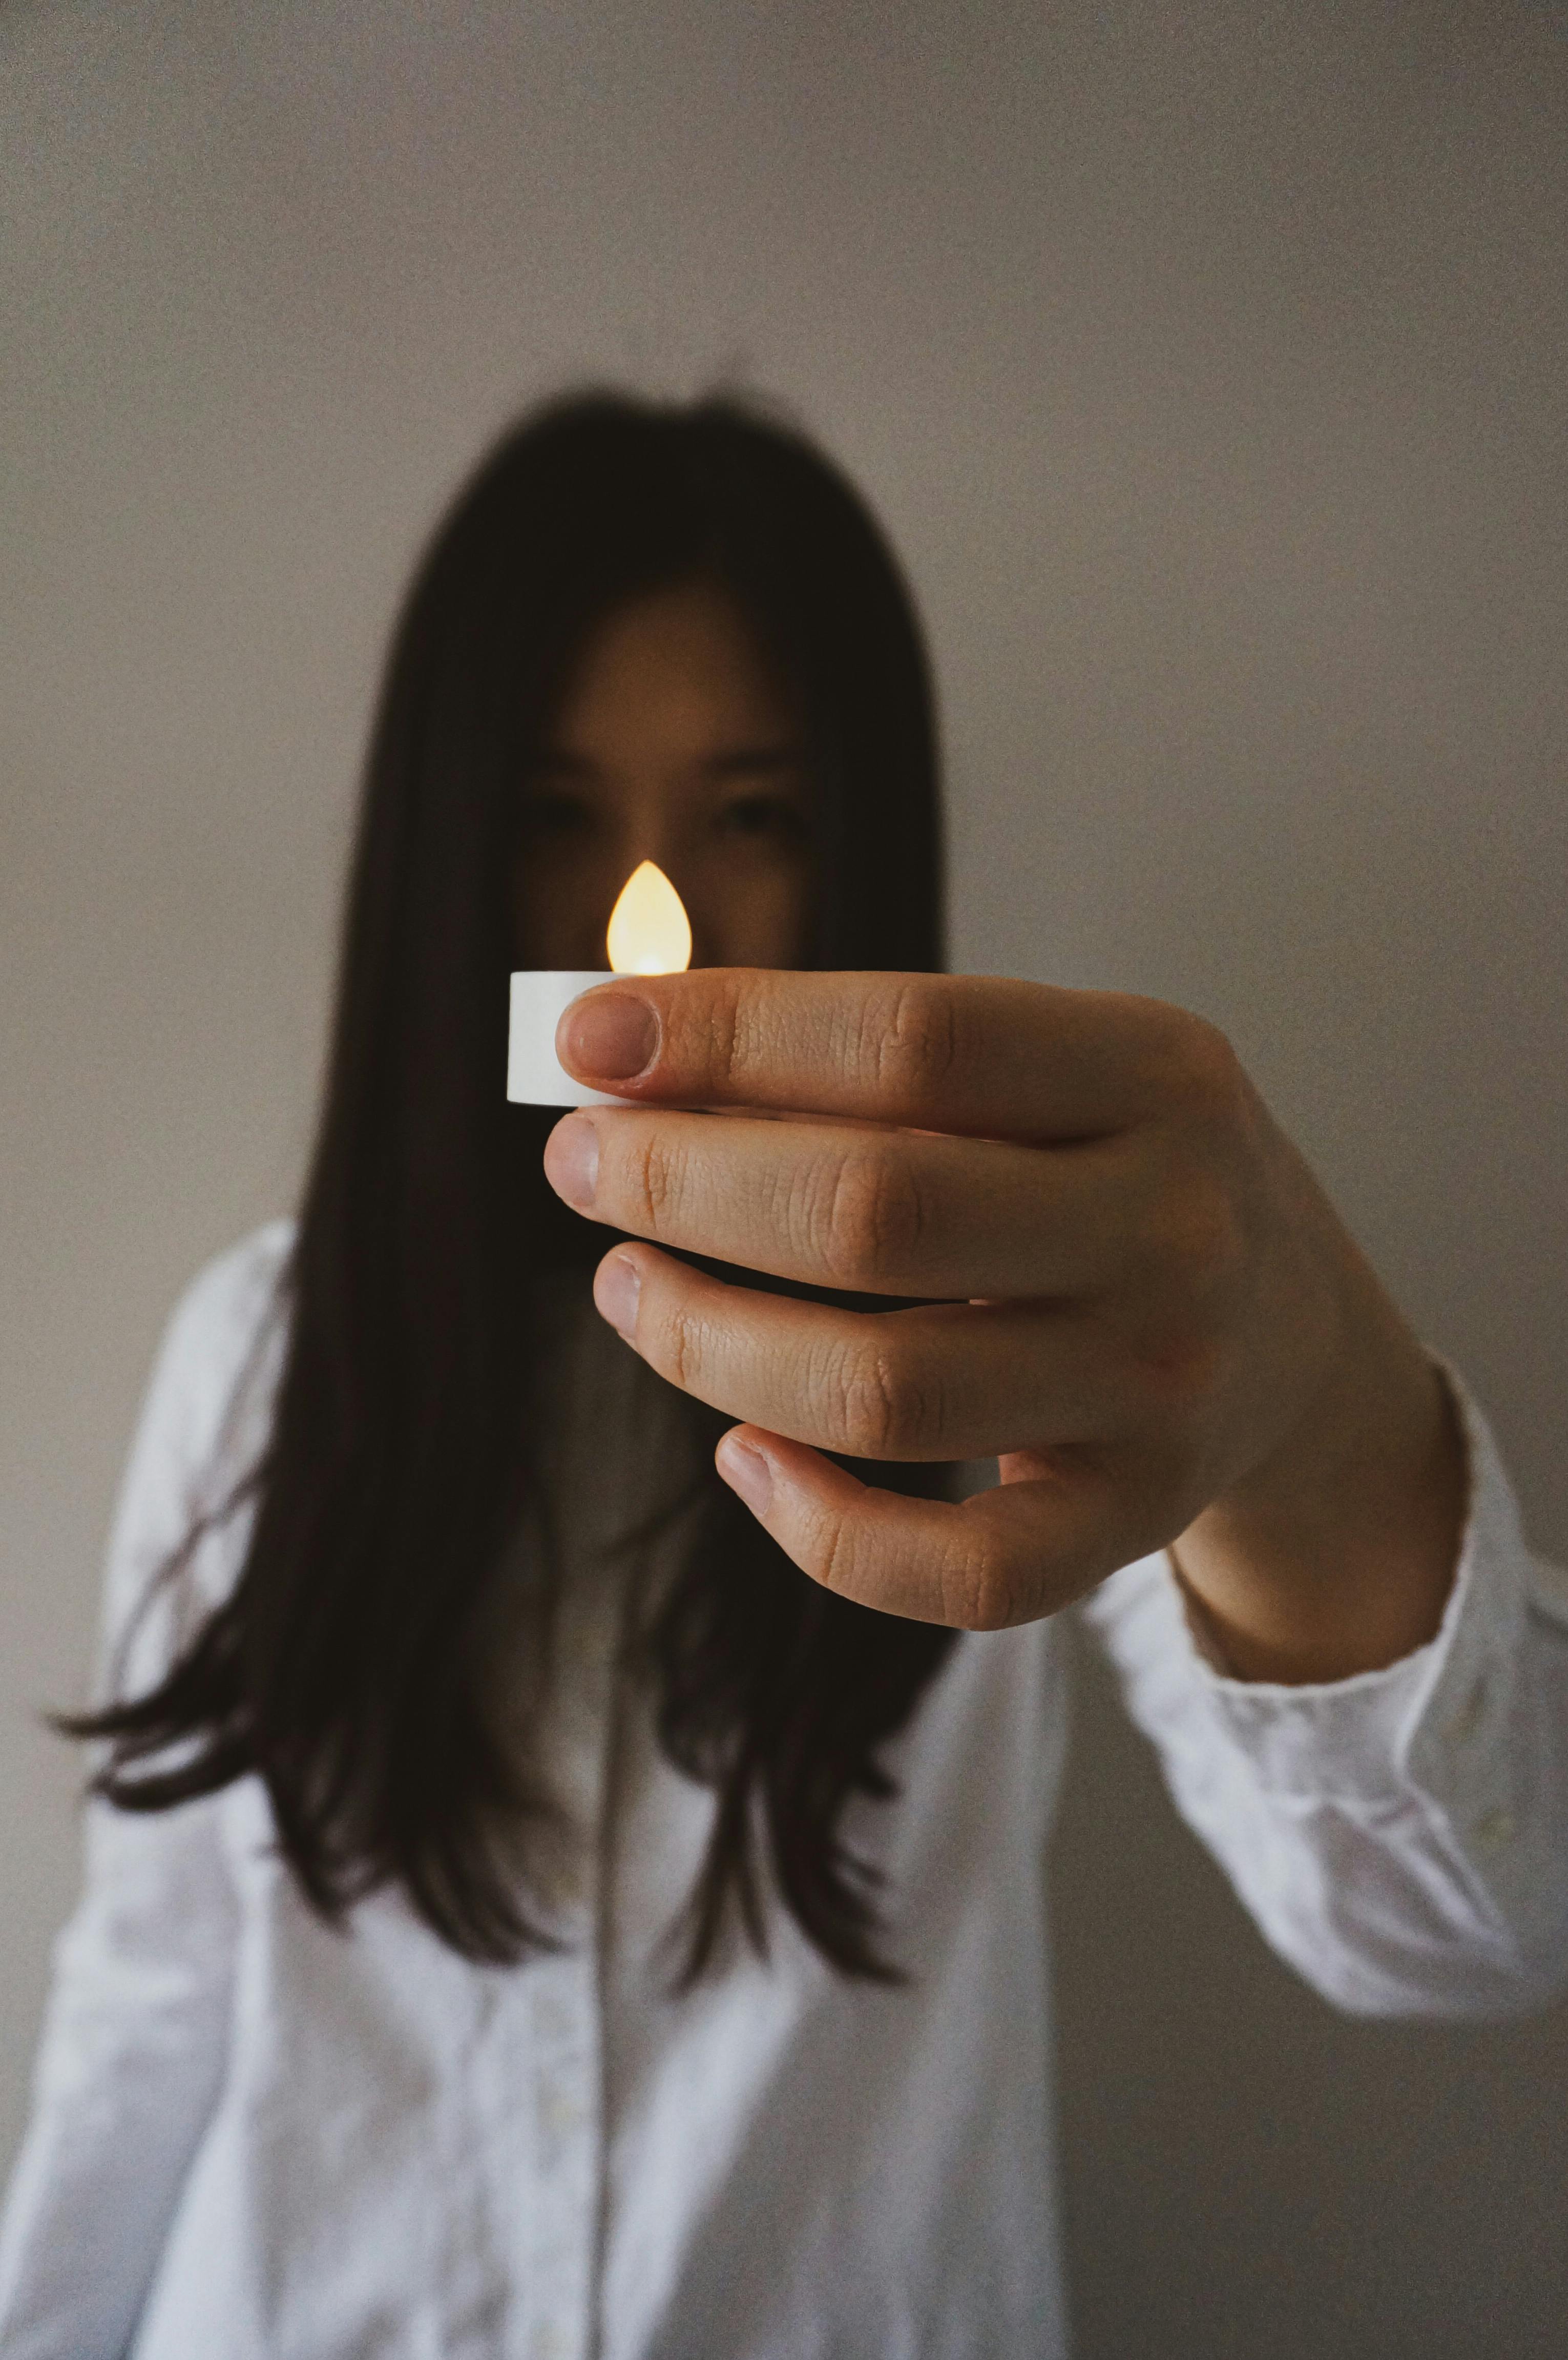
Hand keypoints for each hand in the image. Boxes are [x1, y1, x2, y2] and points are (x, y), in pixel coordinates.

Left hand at [542, 972, 1464, 1675]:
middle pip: (877, 1212)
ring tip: (627, 1287)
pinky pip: (952, 1572)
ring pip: (881, 1395)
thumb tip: (623, 1055)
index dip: (732, 1033)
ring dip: (707, 1340)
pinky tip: (740, 1453)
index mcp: (1155, 1074)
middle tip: (584, 1164)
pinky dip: (817, 1528)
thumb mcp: (1049, 1071)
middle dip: (684, 1184)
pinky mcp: (1130, 1524)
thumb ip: (865, 1059)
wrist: (1298, 1332)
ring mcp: (1159, 1391)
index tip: (590, 1034)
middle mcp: (1174, 1229)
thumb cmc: (1115, 1173)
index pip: (914, 1038)